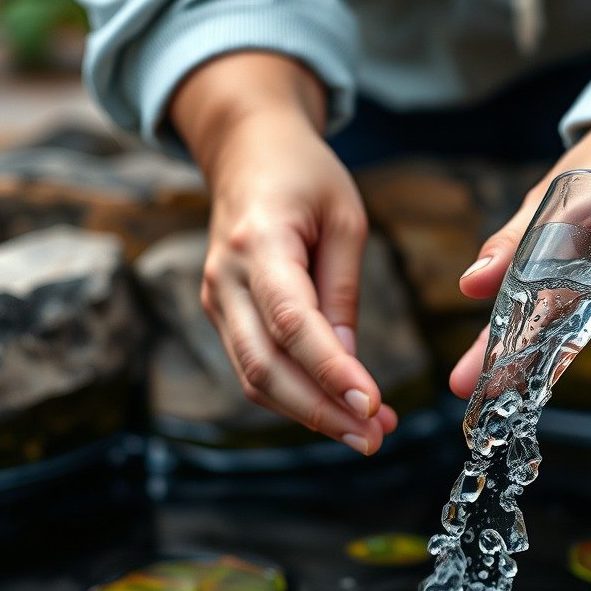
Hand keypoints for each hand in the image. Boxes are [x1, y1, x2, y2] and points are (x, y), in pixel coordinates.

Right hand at [171, 53, 396, 453]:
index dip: (330, 371)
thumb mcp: (345, 219)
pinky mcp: (224, 316)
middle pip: (266, 367)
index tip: (371, 406)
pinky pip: (256, 368)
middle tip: (374, 439)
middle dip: (322, 412)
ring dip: (311, 414)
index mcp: (259, 243)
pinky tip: (336, 409)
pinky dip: (295, 397)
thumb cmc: (304, 175)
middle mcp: (226, 279)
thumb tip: (349, 364)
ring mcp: (216, 301)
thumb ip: (343, 292)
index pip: (292, 322)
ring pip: (255, 379)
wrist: (246, 151)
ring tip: (367, 433)